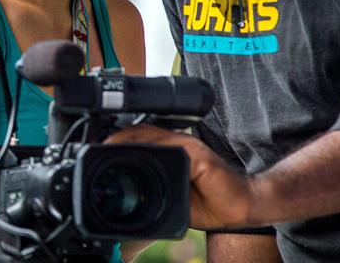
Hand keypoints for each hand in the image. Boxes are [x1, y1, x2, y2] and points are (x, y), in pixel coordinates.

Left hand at [106, 124, 257, 229]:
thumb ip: (156, 191)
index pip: (140, 140)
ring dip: (127, 140)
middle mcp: (178, 144)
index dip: (119, 141)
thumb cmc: (210, 202)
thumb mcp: (174, 198)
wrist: (241, 206)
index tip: (99, 150)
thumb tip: (131, 199)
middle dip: (118, 138)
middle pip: (141, 133)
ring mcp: (187, 146)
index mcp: (172, 152)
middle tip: (98, 146)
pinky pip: (169, 147)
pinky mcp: (196, 154)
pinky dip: (149, 147)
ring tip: (107, 146)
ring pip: (151, 136)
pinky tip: (135, 151)